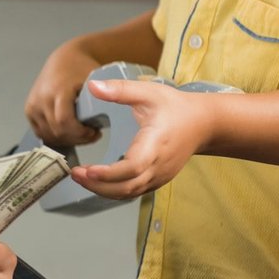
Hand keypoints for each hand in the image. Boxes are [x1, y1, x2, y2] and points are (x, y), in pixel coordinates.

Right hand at [26, 41, 105, 146]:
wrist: (64, 59)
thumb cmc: (81, 68)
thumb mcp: (96, 80)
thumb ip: (102, 97)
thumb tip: (106, 119)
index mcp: (58, 90)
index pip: (64, 121)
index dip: (80, 133)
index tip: (94, 132)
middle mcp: (41, 98)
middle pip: (57, 131)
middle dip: (76, 138)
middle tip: (91, 135)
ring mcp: (33, 105)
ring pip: (48, 135)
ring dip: (66, 139)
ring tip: (81, 133)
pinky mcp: (29, 110)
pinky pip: (40, 132)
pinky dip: (55, 136)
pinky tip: (68, 132)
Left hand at [71, 78, 209, 197]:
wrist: (204, 124)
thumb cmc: (176, 108)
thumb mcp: (149, 92)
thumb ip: (121, 90)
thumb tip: (93, 85)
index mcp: (156, 144)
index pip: (132, 167)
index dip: (109, 174)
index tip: (88, 170)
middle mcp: (158, 166)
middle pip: (127, 187)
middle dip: (98, 185)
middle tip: (75, 173)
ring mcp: (159, 176)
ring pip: (128, 193)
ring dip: (102, 190)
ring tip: (80, 177)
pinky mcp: (157, 180)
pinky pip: (133, 192)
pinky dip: (113, 190)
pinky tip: (96, 181)